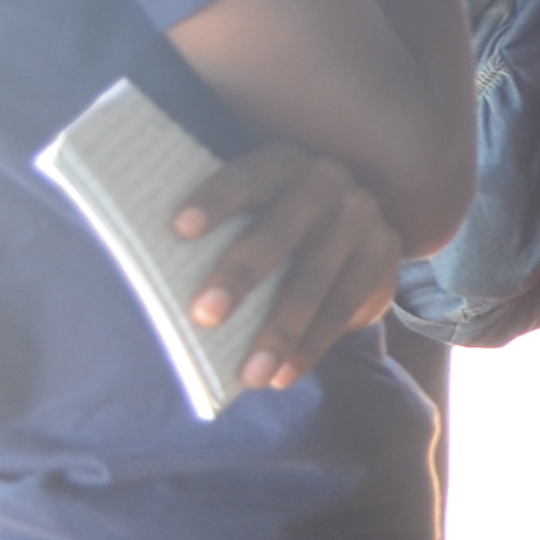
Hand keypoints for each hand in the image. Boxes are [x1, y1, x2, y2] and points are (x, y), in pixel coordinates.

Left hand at [171, 144, 405, 391]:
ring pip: (316, 276)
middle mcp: (328, 182)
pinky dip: (312, 345)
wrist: (351, 228)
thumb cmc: (272, 224)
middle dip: (241, 274)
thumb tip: (152, 277)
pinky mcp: (386, 253)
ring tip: (250, 375)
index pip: (249, 176)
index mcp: (285, 162)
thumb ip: (218, 229)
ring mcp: (363, 217)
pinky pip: (349, 304)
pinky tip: (283, 376)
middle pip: (282, 229)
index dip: (217, 199)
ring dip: (281, 329)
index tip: (179, 230)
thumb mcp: (251, 211)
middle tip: (204, 315)